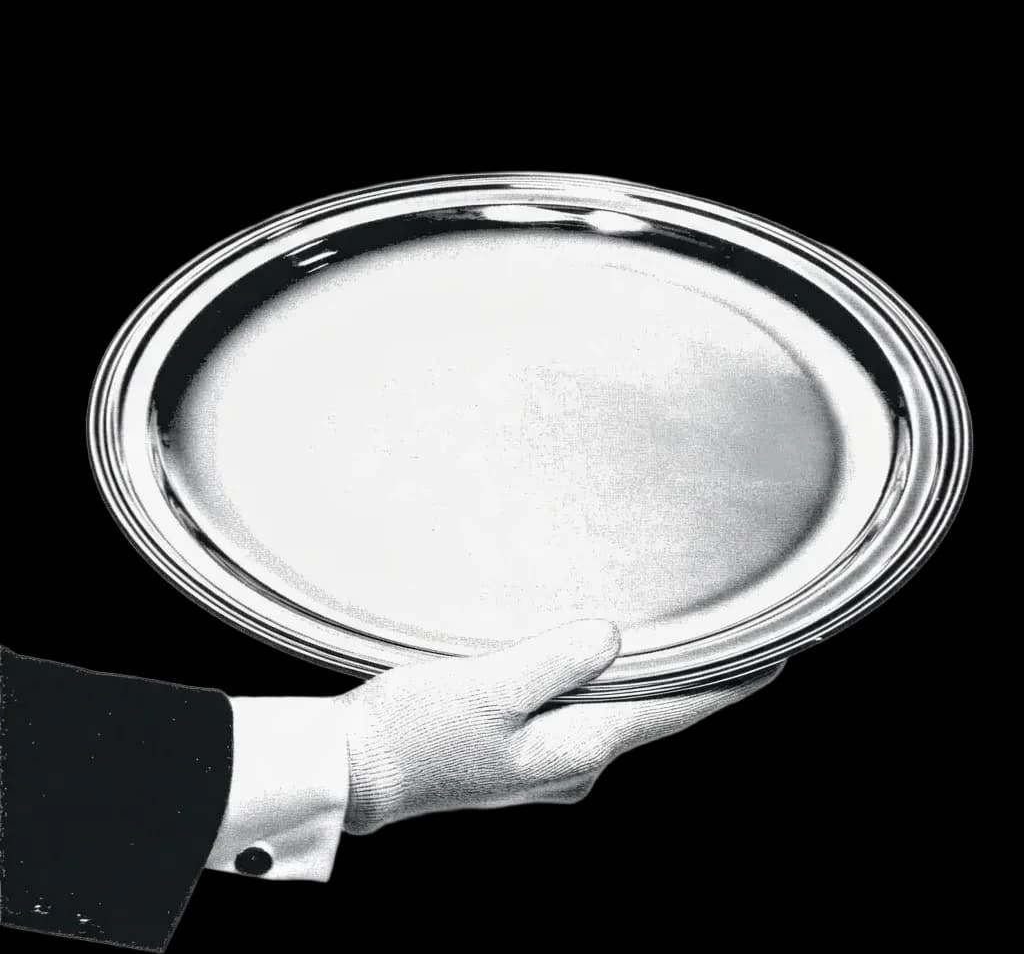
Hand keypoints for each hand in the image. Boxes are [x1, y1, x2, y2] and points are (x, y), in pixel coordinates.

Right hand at [338, 619, 782, 833]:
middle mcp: (573, 766)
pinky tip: (590, 661)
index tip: (772, 658)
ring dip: (641, 680)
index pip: (673, 712)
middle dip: (686, 676)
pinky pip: (581, 714)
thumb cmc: (411, 731)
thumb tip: (611, 638)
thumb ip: (557, 660)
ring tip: (665, 638)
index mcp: (575, 750)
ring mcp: (548, 768)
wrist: (355, 772)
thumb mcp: (487, 686)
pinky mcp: (522, 758)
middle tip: (721, 631)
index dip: (726, 685)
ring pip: (615, 714)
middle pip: (651, 714)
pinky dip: (599, 686)